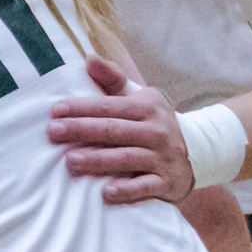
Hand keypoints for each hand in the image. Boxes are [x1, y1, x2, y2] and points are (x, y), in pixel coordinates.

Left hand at [47, 56, 192, 205]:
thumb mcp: (139, 97)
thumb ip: (112, 79)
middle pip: (114, 130)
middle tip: (53, 132)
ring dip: (98, 160)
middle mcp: (156, 131)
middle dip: (82, 130)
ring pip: (126, 158)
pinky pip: (145, 187)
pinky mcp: (166, 182)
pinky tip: (106, 193)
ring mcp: (162, 157)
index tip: (55, 111)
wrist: (197, 151)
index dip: (81, 108)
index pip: (108, 107)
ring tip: (70, 161)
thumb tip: (88, 58)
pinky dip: (127, 190)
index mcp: (146, 107)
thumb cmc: (154, 122)